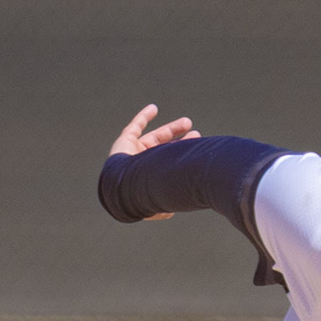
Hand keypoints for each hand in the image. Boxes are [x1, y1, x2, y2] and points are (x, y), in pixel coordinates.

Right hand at [110, 104, 199, 218]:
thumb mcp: (158, 203)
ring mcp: (133, 153)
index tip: (198, 148)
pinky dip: (143, 117)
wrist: (121, 188)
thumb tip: (171, 212)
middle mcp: (143, 165)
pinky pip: (134, 126)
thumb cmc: (141, 196)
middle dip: (180, 141)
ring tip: (188, 122)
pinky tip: (154, 108)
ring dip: (171, 129)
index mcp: (152, 178)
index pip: (170, 164)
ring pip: (155, 137)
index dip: (183, 155)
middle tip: (196, 134)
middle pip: (165, 150)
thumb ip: (164, 209)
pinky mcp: (123, 142)